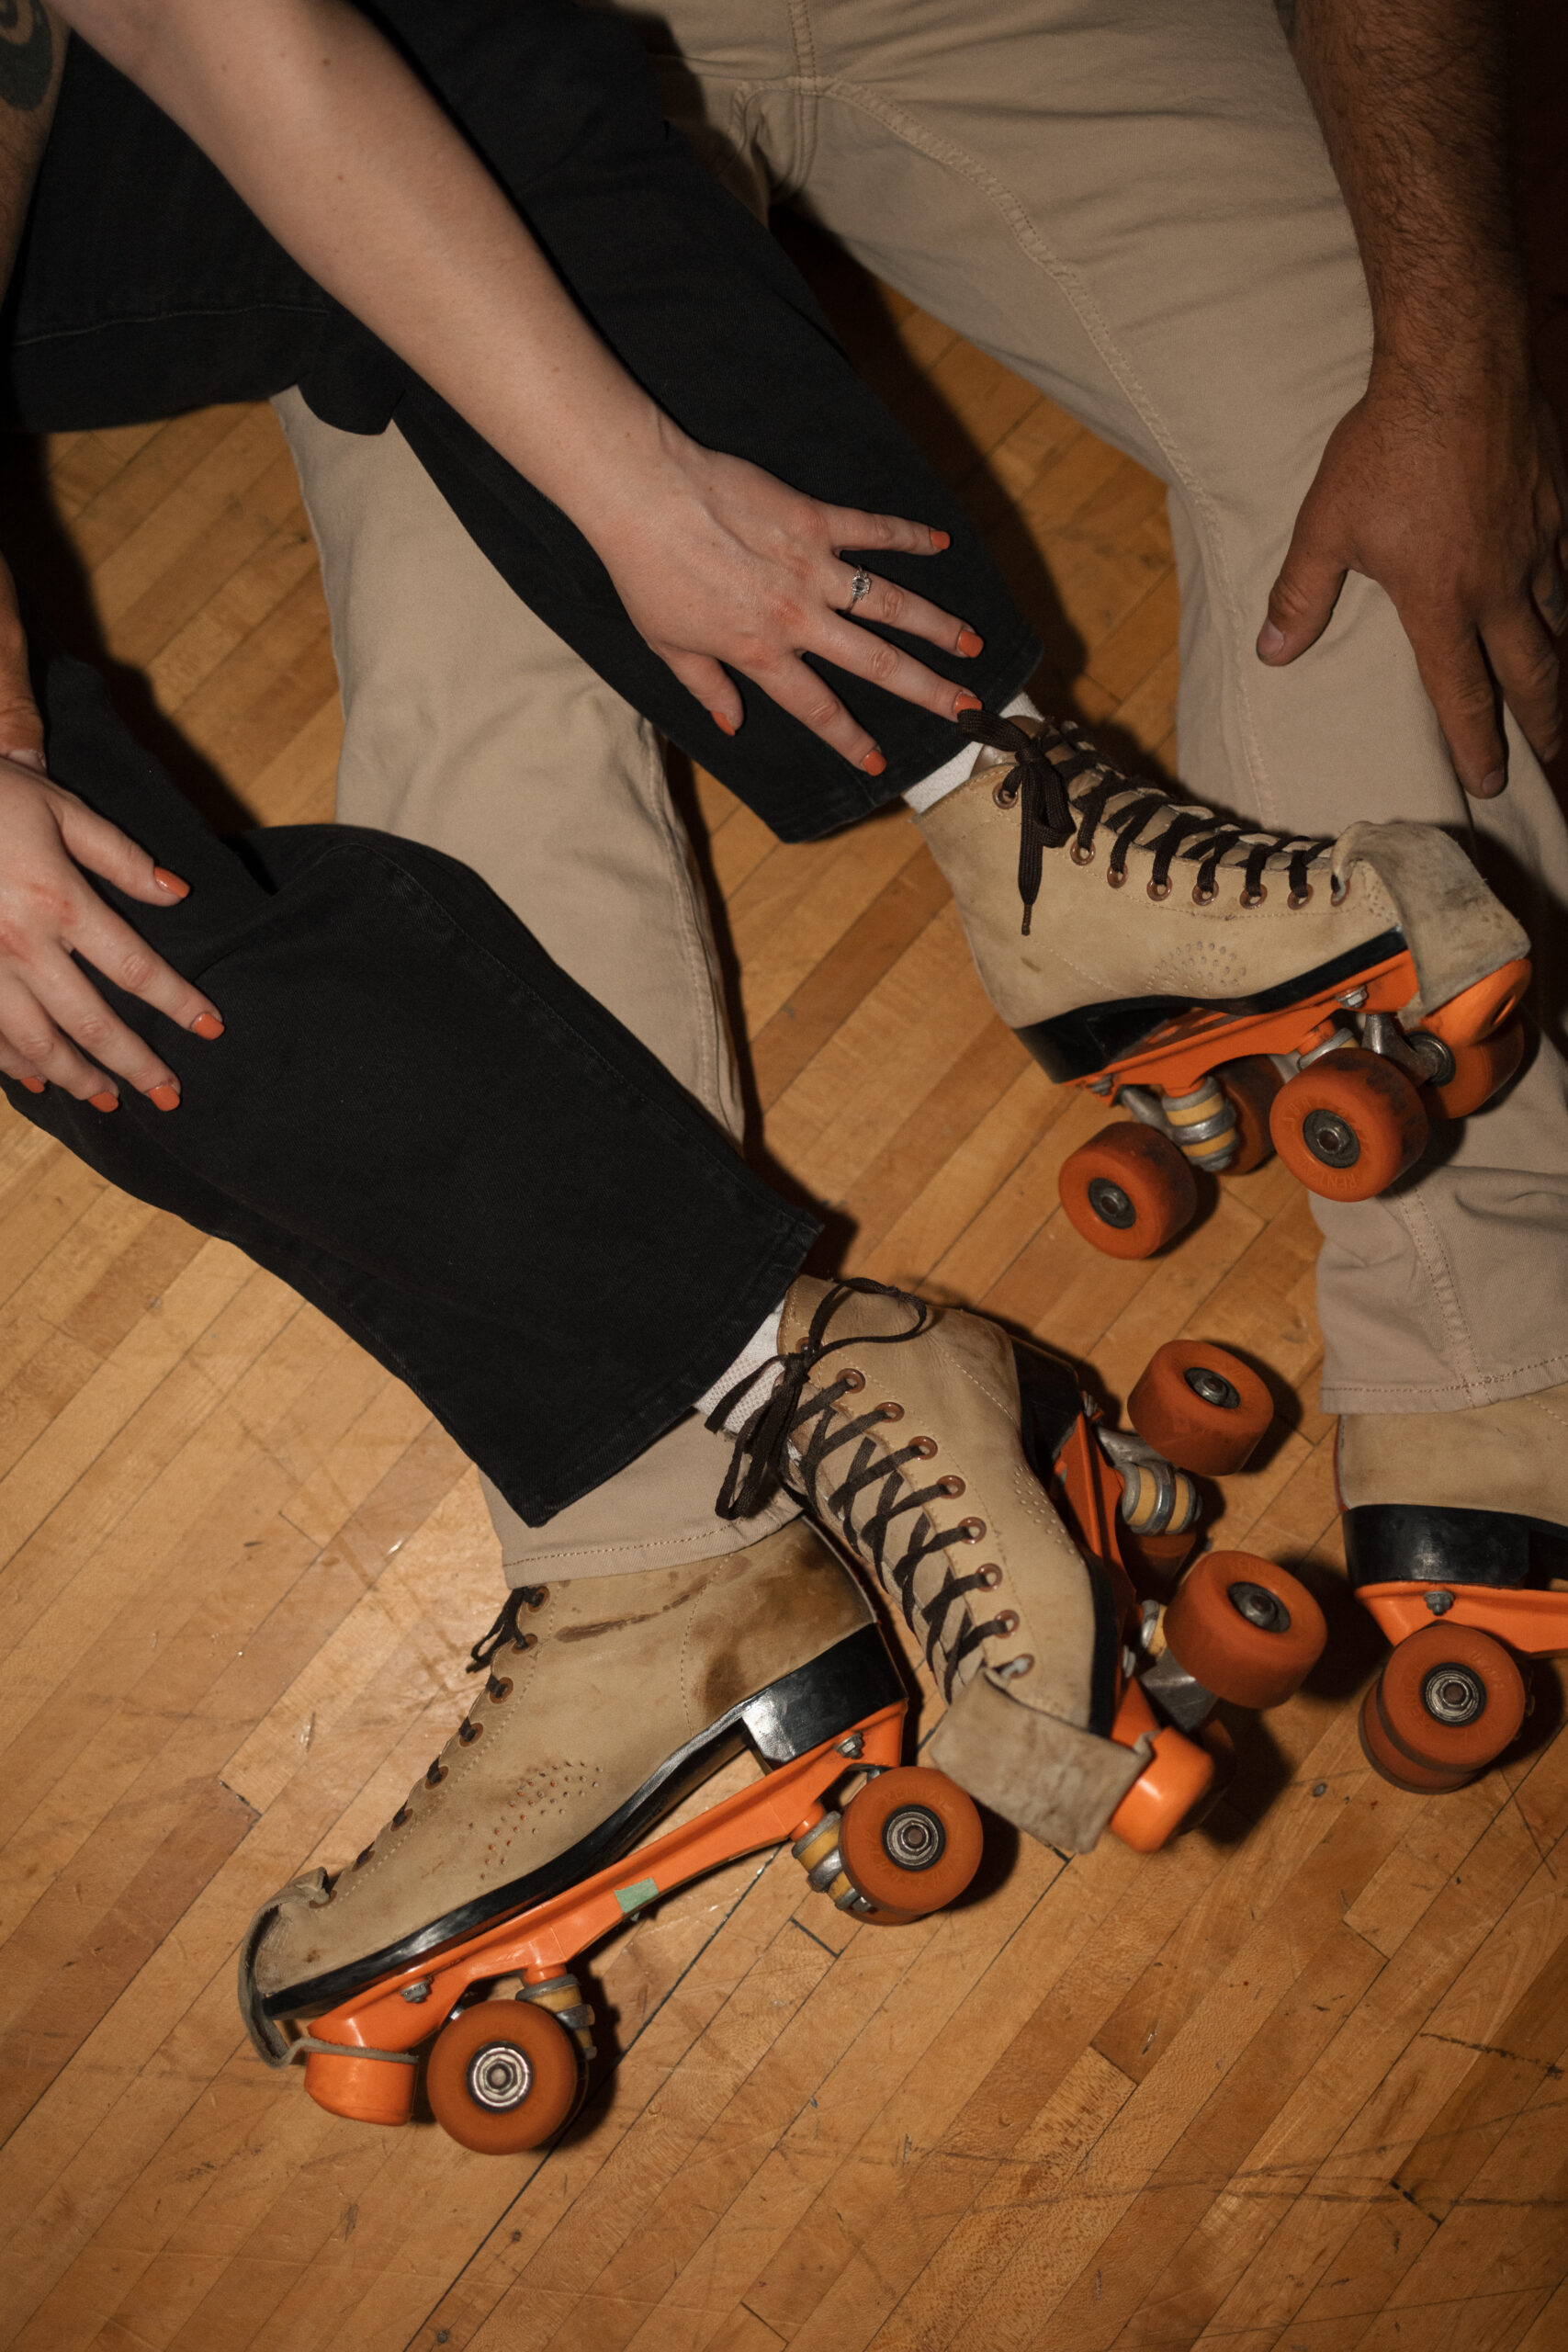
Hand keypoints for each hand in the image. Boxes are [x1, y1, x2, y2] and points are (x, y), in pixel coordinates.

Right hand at [0, 558, 222, 1106]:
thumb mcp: (59, 809)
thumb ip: (119, 856)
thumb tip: (178, 893)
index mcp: (59, 901)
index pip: (134, 967)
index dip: (177, 1002)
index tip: (211, 1028)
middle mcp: (21, 945)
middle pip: (90, 1022)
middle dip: (134, 1065)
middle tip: (168, 1096)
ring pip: (34, 1042)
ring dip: (75, 1077)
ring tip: (108, 1100)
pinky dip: (13, 1063)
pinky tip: (36, 1079)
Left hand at [578, 423, 983, 771]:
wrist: (644, 494)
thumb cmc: (646, 572)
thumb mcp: (667, 645)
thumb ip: (706, 686)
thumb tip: (729, 723)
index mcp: (761, 653)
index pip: (817, 708)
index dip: (850, 739)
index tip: (879, 763)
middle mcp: (797, 617)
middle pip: (876, 663)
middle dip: (927, 691)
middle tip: (968, 709)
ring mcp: (811, 566)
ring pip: (889, 603)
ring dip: (936, 625)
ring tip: (972, 644)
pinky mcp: (814, 519)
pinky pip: (873, 530)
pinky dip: (909, 535)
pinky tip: (942, 545)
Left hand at [1257, 356, 1567, 796]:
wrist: (1458, 364)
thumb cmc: (1385, 446)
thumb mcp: (1326, 525)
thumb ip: (1301, 596)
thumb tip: (1271, 656)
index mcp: (1441, 602)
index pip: (1463, 696)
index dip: (1476, 747)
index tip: (1487, 784)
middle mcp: (1500, 585)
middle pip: (1534, 674)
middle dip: (1543, 724)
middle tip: (1548, 760)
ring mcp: (1538, 544)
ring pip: (1562, 622)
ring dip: (1562, 666)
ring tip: (1557, 696)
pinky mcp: (1559, 505)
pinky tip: (1564, 607)